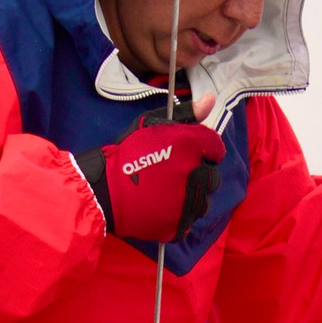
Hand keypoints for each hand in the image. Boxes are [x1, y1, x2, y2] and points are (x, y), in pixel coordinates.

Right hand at [73, 117, 225, 244]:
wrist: (105, 188)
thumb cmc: (127, 152)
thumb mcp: (152, 124)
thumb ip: (186, 114)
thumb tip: (212, 98)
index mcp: (190, 146)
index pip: (216, 148)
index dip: (203, 150)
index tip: (186, 154)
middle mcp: (195, 173)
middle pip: (212, 177)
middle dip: (198, 174)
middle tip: (171, 175)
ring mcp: (189, 202)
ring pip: (204, 201)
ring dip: (191, 196)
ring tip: (166, 191)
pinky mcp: (180, 224)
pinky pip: (189, 220)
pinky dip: (179, 215)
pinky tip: (161, 206)